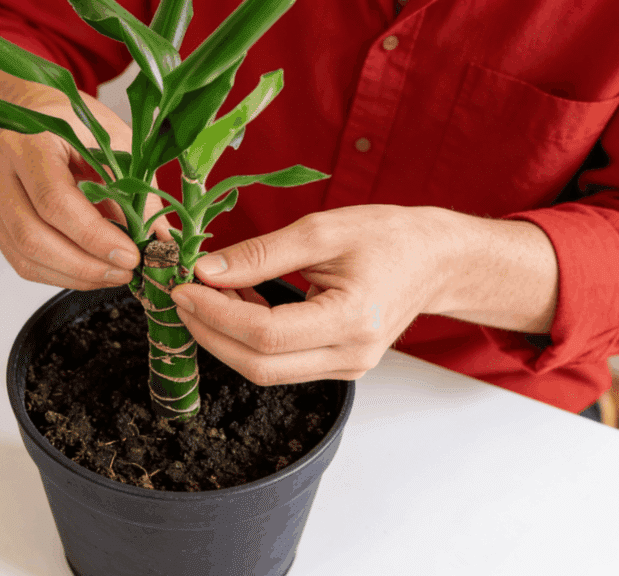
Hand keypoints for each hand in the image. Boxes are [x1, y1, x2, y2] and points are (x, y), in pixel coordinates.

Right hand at [0, 69, 168, 290]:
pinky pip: (22, 262)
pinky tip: (90, 272)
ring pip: (25, 255)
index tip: (130, 254)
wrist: (40, 117)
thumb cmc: (79, 127)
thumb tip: (158, 242)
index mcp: (29, 140)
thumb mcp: (118, 145)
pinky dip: (60, 275)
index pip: (55, 200)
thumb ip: (136, 193)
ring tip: (113, 275)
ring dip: (74, 276)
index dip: (93, 236)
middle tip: (125, 271)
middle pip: (33, 235)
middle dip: (85, 265)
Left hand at [169, 204, 557, 385]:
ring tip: (207, 294)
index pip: (266, 334)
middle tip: (181, 297)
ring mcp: (346, 368)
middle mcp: (350, 356)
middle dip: (210, 333)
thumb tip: (206, 270)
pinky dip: (249, 339)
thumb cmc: (390, 237)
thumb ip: (262, 253)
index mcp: (352, 320)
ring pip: (265, 370)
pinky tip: (237, 303)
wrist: (437, 261)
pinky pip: (281, 364)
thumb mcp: (324, 230)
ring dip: (226, 337)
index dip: (216, 314)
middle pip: (259, 366)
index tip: (183, 287)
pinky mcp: (338, 366)